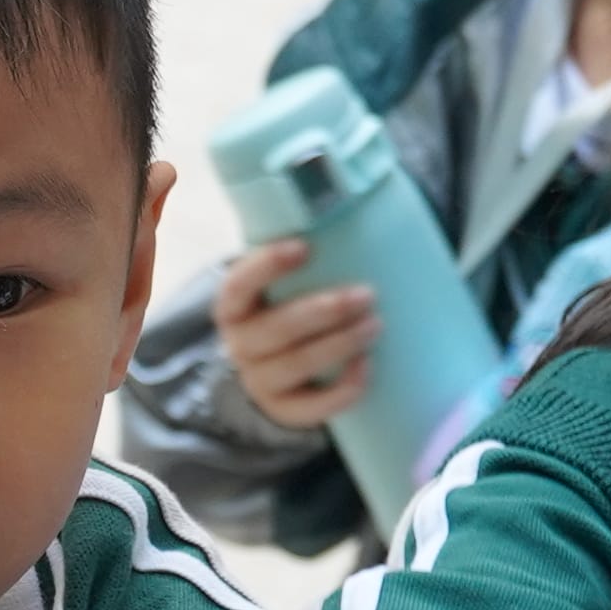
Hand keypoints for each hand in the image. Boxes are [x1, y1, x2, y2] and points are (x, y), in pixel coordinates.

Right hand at [207, 230, 378, 429]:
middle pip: (275, 330)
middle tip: (366, 294)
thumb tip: (362, 199)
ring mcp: (260, 381)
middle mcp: (241, 345)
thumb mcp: (285, 284)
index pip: (238, 286)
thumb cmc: (293, 309)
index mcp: (235, 307)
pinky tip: (367, 365)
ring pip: (296, 365)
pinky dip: (341, 389)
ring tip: (375, 325)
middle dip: (323, 311)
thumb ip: (304, 256)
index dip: (266, 267)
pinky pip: (310, 408)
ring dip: (339, 344)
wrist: (282, 370)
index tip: (305, 247)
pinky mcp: (284, 410)